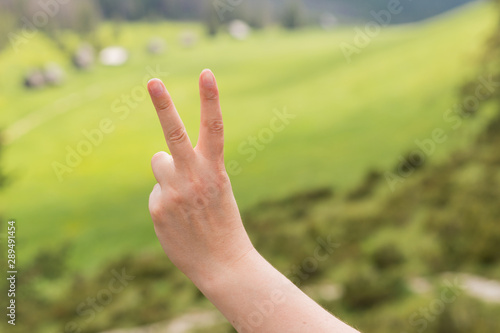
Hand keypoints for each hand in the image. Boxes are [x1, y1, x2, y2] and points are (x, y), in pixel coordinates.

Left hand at [147, 69, 254, 287]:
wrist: (222, 264)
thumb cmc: (222, 221)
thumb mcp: (216, 189)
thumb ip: (191, 168)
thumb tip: (158, 160)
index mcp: (215, 170)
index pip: (214, 128)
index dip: (211, 98)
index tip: (207, 72)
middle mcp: (193, 177)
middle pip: (175, 134)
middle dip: (164, 105)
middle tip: (153, 81)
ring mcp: (173, 192)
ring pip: (159, 161)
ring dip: (168, 172)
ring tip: (183, 197)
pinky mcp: (157, 207)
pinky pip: (156, 190)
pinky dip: (165, 200)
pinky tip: (178, 219)